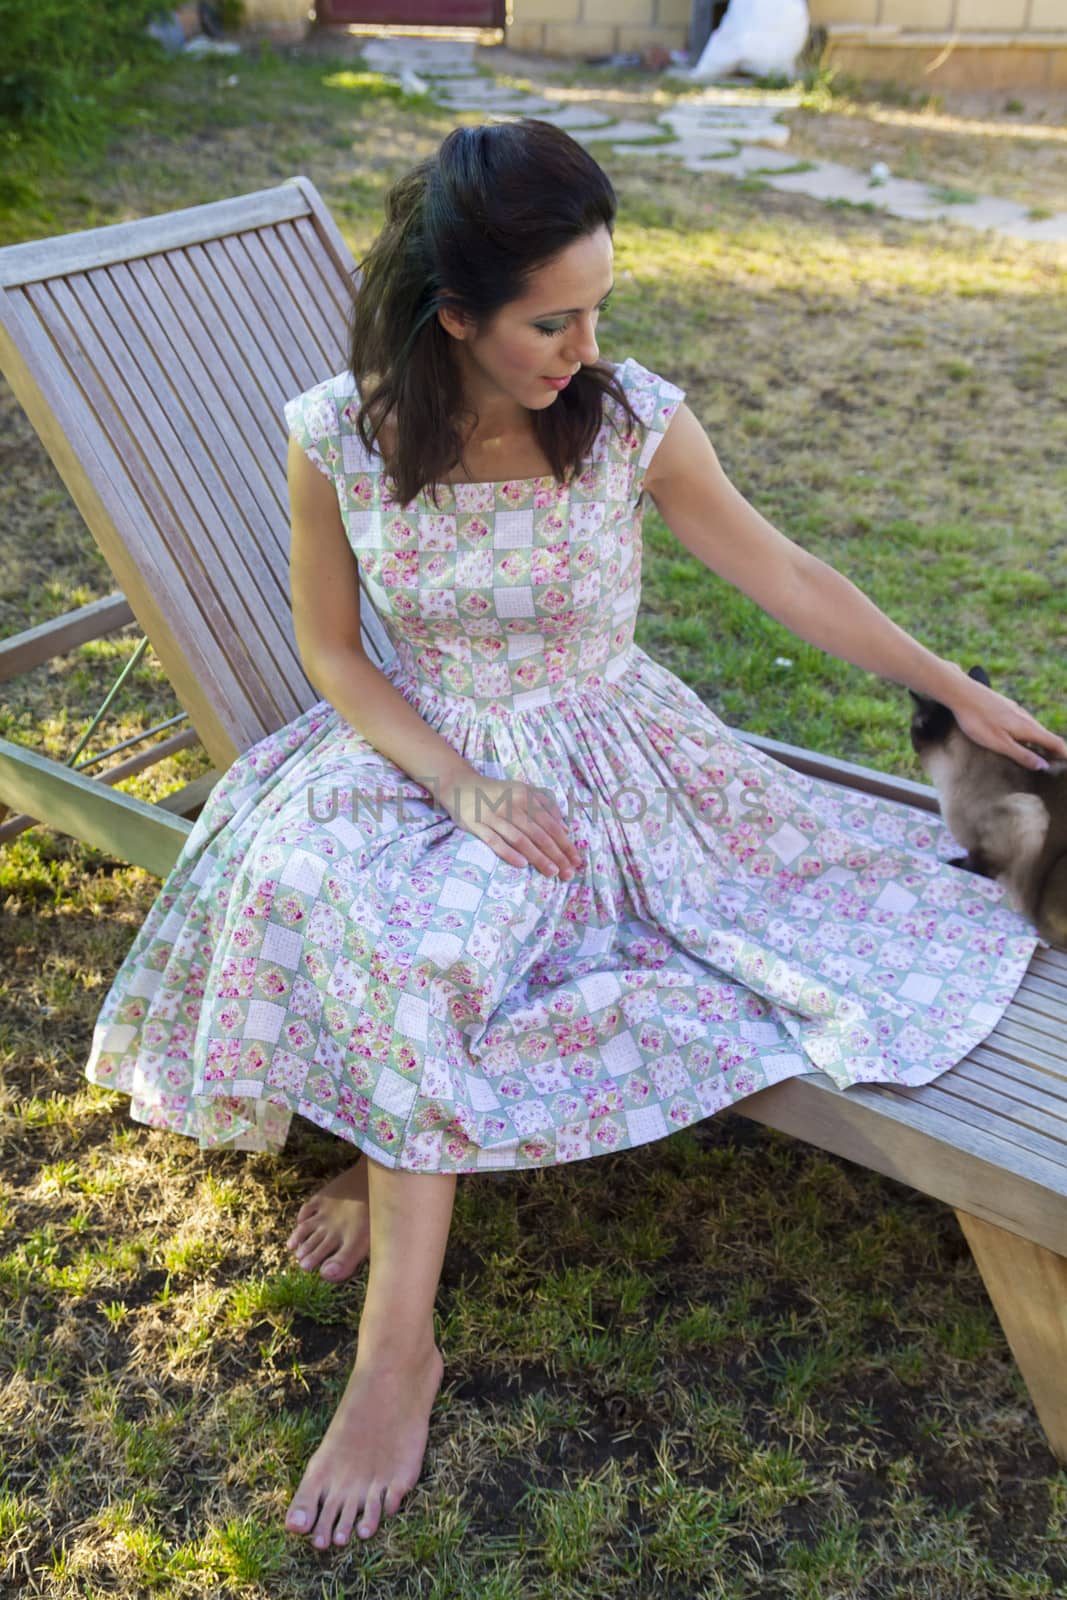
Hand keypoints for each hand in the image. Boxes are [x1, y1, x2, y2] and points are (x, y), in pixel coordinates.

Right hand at [440, 777, 582, 878]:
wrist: (461, 785)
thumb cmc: (498, 793)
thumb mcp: (523, 791)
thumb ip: (545, 805)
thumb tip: (565, 827)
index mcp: (526, 796)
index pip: (550, 824)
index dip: (565, 843)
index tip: (576, 860)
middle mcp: (511, 804)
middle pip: (538, 834)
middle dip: (556, 855)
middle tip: (568, 873)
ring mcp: (493, 814)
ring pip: (519, 839)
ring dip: (538, 857)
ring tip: (552, 872)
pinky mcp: (475, 824)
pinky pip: (494, 841)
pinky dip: (508, 853)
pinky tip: (522, 865)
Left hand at [944, 667, 1066, 771]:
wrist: (961, 692)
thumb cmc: (978, 721)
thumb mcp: (999, 743)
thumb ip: (1021, 754)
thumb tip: (1044, 766)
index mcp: (1028, 728)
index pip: (1054, 742)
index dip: (1063, 755)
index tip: (1065, 766)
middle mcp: (1025, 717)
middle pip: (1046, 736)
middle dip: (1052, 751)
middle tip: (1054, 766)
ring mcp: (1015, 710)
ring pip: (1033, 729)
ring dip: (1039, 743)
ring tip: (1038, 757)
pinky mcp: (1005, 707)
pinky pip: (1022, 723)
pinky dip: (1027, 735)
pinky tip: (1017, 740)